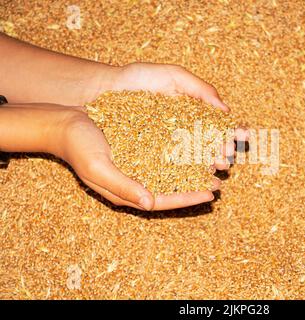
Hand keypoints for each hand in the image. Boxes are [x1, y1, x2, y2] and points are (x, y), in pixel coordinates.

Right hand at [54, 106, 219, 210]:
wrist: (65, 121)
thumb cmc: (78, 147)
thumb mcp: (98, 168)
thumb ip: (123, 186)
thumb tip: (150, 203)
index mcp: (127, 191)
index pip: (164, 200)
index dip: (188, 198)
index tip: (211, 194)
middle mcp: (137, 179)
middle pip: (172, 186)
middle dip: (196, 184)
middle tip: (219, 181)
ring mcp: (139, 162)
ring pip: (173, 169)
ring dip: (193, 166)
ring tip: (214, 161)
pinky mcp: (140, 145)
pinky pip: (166, 151)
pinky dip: (182, 149)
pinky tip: (197, 142)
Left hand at [108, 63, 248, 169]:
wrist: (103, 87)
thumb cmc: (138, 79)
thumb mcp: (174, 76)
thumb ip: (201, 89)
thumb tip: (227, 111)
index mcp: (191, 115)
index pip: (216, 128)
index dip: (230, 133)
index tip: (243, 135)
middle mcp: (180, 135)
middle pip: (206, 148)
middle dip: (220, 153)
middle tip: (228, 157)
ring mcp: (164, 148)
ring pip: (190, 161)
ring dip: (206, 167)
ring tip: (217, 170)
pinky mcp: (147, 158)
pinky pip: (168, 169)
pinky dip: (184, 175)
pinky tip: (195, 178)